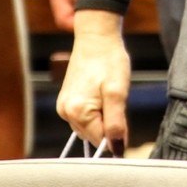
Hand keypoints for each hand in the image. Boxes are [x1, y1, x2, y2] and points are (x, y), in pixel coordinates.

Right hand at [55, 10, 131, 151]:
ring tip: (106, 94)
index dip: (116, 132)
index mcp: (77, 111)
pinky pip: (85, 118)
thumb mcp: (118, 92)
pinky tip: (100, 94)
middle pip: (94, 135)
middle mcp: (66, 112)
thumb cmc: (108, 60)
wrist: (96, 37)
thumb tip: (116, 149)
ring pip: (90, 127)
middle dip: (108, 123)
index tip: (121, 114)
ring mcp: (64, 107)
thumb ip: (116, 123)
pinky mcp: (67, 101)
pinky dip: (96, 112)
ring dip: (103, 117)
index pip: (101, 141)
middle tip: (114, 99)